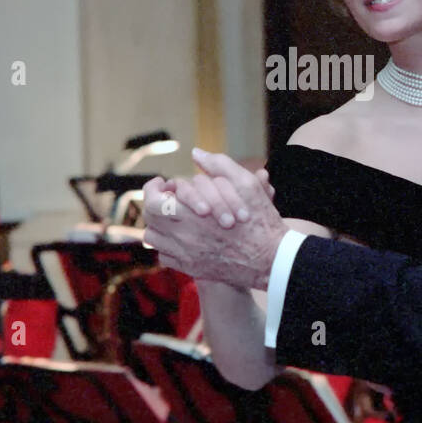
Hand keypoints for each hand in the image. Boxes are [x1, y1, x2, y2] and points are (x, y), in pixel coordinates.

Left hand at [142, 149, 285, 290]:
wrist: (272, 259)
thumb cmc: (260, 221)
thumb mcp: (245, 185)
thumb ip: (219, 166)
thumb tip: (196, 153)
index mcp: (190, 215)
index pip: (151, 200)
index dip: (153, 188)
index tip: (163, 183)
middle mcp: (182, 238)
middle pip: (150, 219)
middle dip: (155, 203)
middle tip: (167, 197)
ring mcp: (185, 256)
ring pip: (154, 239)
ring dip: (159, 225)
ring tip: (173, 216)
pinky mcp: (192, 269)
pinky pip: (165, 257)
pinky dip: (168, 245)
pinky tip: (182, 236)